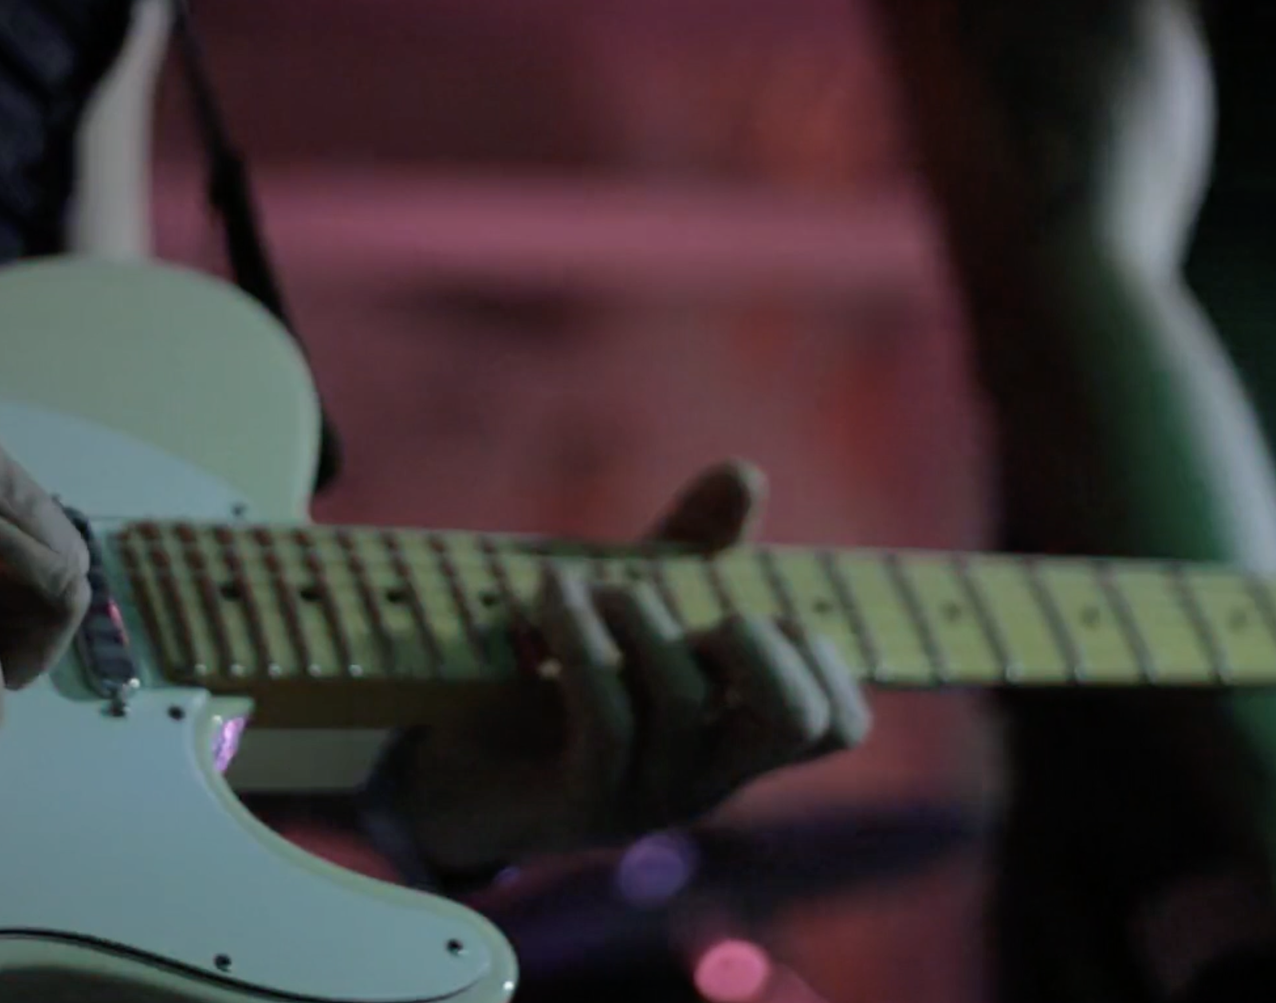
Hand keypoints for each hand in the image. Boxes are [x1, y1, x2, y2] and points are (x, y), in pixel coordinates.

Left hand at [392, 460, 872, 875]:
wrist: (437, 761)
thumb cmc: (550, 675)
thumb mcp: (628, 605)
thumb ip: (692, 547)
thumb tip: (746, 472)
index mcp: (734, 738)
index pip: (839, 726)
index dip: (822, 657)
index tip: (746, 610)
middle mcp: (708, 780)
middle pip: (799, 721)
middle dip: (757, 638)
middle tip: (695, 611)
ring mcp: (648, 799)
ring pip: (683, 697)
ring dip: (634, 611)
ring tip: (580, 581)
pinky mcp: (579, 803)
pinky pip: (606, 714)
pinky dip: (578, 635)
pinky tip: (547, 594)